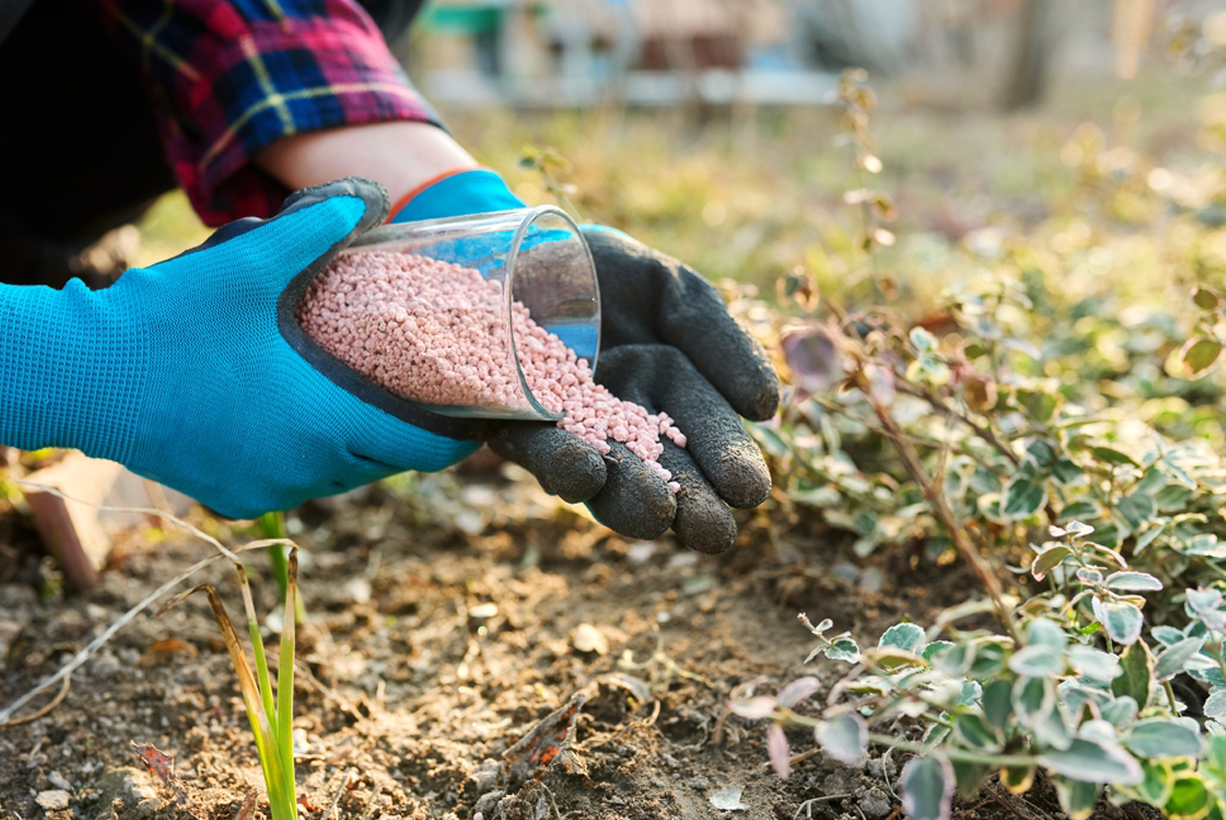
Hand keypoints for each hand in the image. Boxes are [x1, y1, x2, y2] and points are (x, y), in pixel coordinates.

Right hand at [0, 178, 482, 517]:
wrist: (76, 376)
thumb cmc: (164, 323)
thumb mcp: (245, 265)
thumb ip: (312, 229)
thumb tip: (368, 195)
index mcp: (322, 421)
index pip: (419, 450)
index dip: (458, 437)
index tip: (480, 417)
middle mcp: (303, 469)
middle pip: (385, 464)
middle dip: (411, 436)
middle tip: (426, 396)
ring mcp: (266, 488)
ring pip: (342, 476)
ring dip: (362, 446)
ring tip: (372, 402)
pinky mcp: (233, 494)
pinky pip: (299, 482)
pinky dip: (316, 456)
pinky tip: (309, 419)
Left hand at [391, 169, 779, 551]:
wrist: (513, 246)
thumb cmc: (600, 271)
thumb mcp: (670, 292)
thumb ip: (717, 339)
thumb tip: (766, 406)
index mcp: (668, 394)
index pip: (706, 436)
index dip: (728, 464)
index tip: (751, 492)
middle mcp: (619, 425)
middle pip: (661, 473)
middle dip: (687, 504)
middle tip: (713, 533)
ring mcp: (566, 431)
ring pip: (602, 477)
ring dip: (629, 498)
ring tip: (657, 513)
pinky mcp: (509, 424)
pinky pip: (536, 448)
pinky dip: (561, 463)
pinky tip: (586, 470)